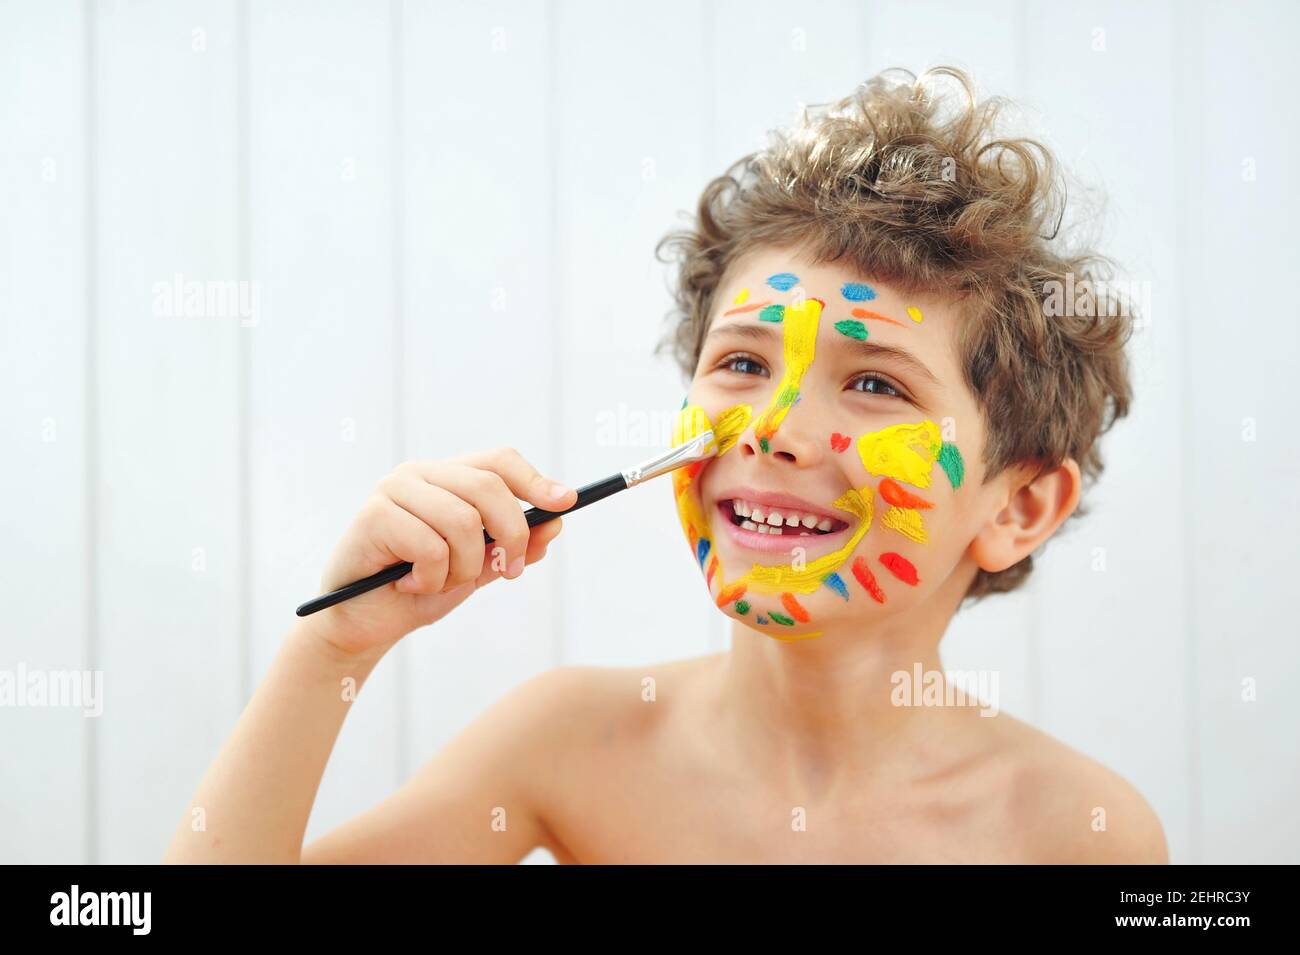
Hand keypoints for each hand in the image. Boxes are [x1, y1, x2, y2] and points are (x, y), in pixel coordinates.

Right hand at [306, 447, 575, 657]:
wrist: (365, 624)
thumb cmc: (419, 589)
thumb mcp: (479, 569)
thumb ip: (513, 547)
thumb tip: (555, 524)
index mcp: (447, 477)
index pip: (499, 461)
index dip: (535, 480)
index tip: (567, 503)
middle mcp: (420, 474)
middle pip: (489, 488)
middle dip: (509, 536)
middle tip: (508, 573)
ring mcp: (394, 490)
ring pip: (463, 523)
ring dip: (462, 569)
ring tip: (439, 583)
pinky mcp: (374, 515)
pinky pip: (431, 548)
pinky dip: (431, 580)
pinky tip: (409, 586)